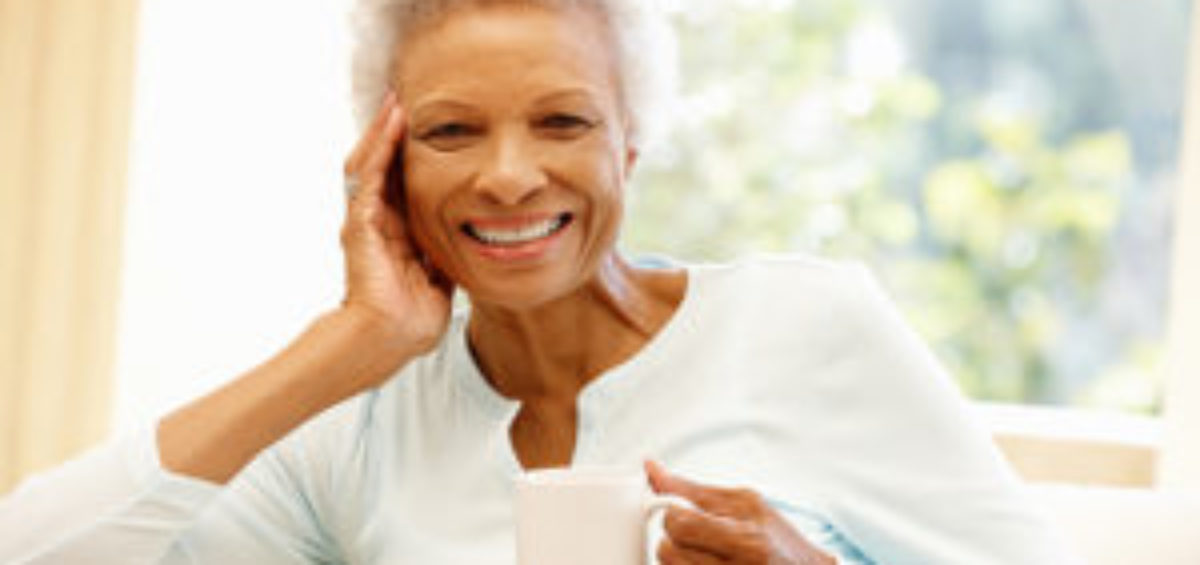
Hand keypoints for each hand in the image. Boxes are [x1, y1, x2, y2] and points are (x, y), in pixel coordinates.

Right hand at [340, 91, 453, 368]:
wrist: (388, 340)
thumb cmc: (410, 323)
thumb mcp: (438, 283)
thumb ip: (445, 260)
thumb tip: (469, 248)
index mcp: (397, 237)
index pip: (404, 188)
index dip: (413, 162)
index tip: (431, 135)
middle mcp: (378, 224)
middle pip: (385, 169)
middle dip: (394, 137)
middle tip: (407, 104)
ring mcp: (365, 222)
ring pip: (372, 165)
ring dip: (384, 133)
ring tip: (397, 103)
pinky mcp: (360, 224)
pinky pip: (370, 178)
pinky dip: (381, 150)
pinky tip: (392, 126)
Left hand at [646, 461, 835, 564]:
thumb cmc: (776, 537)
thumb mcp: (744, 502)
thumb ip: (692, 489)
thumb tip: (651, 468)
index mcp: (747, 540)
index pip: (682, 525)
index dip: (672, 514)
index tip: (679, 511)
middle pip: (669, 551)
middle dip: (672, 537)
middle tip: (691, 533)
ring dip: (675, 557)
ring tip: (699, 550)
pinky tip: (702, 562)